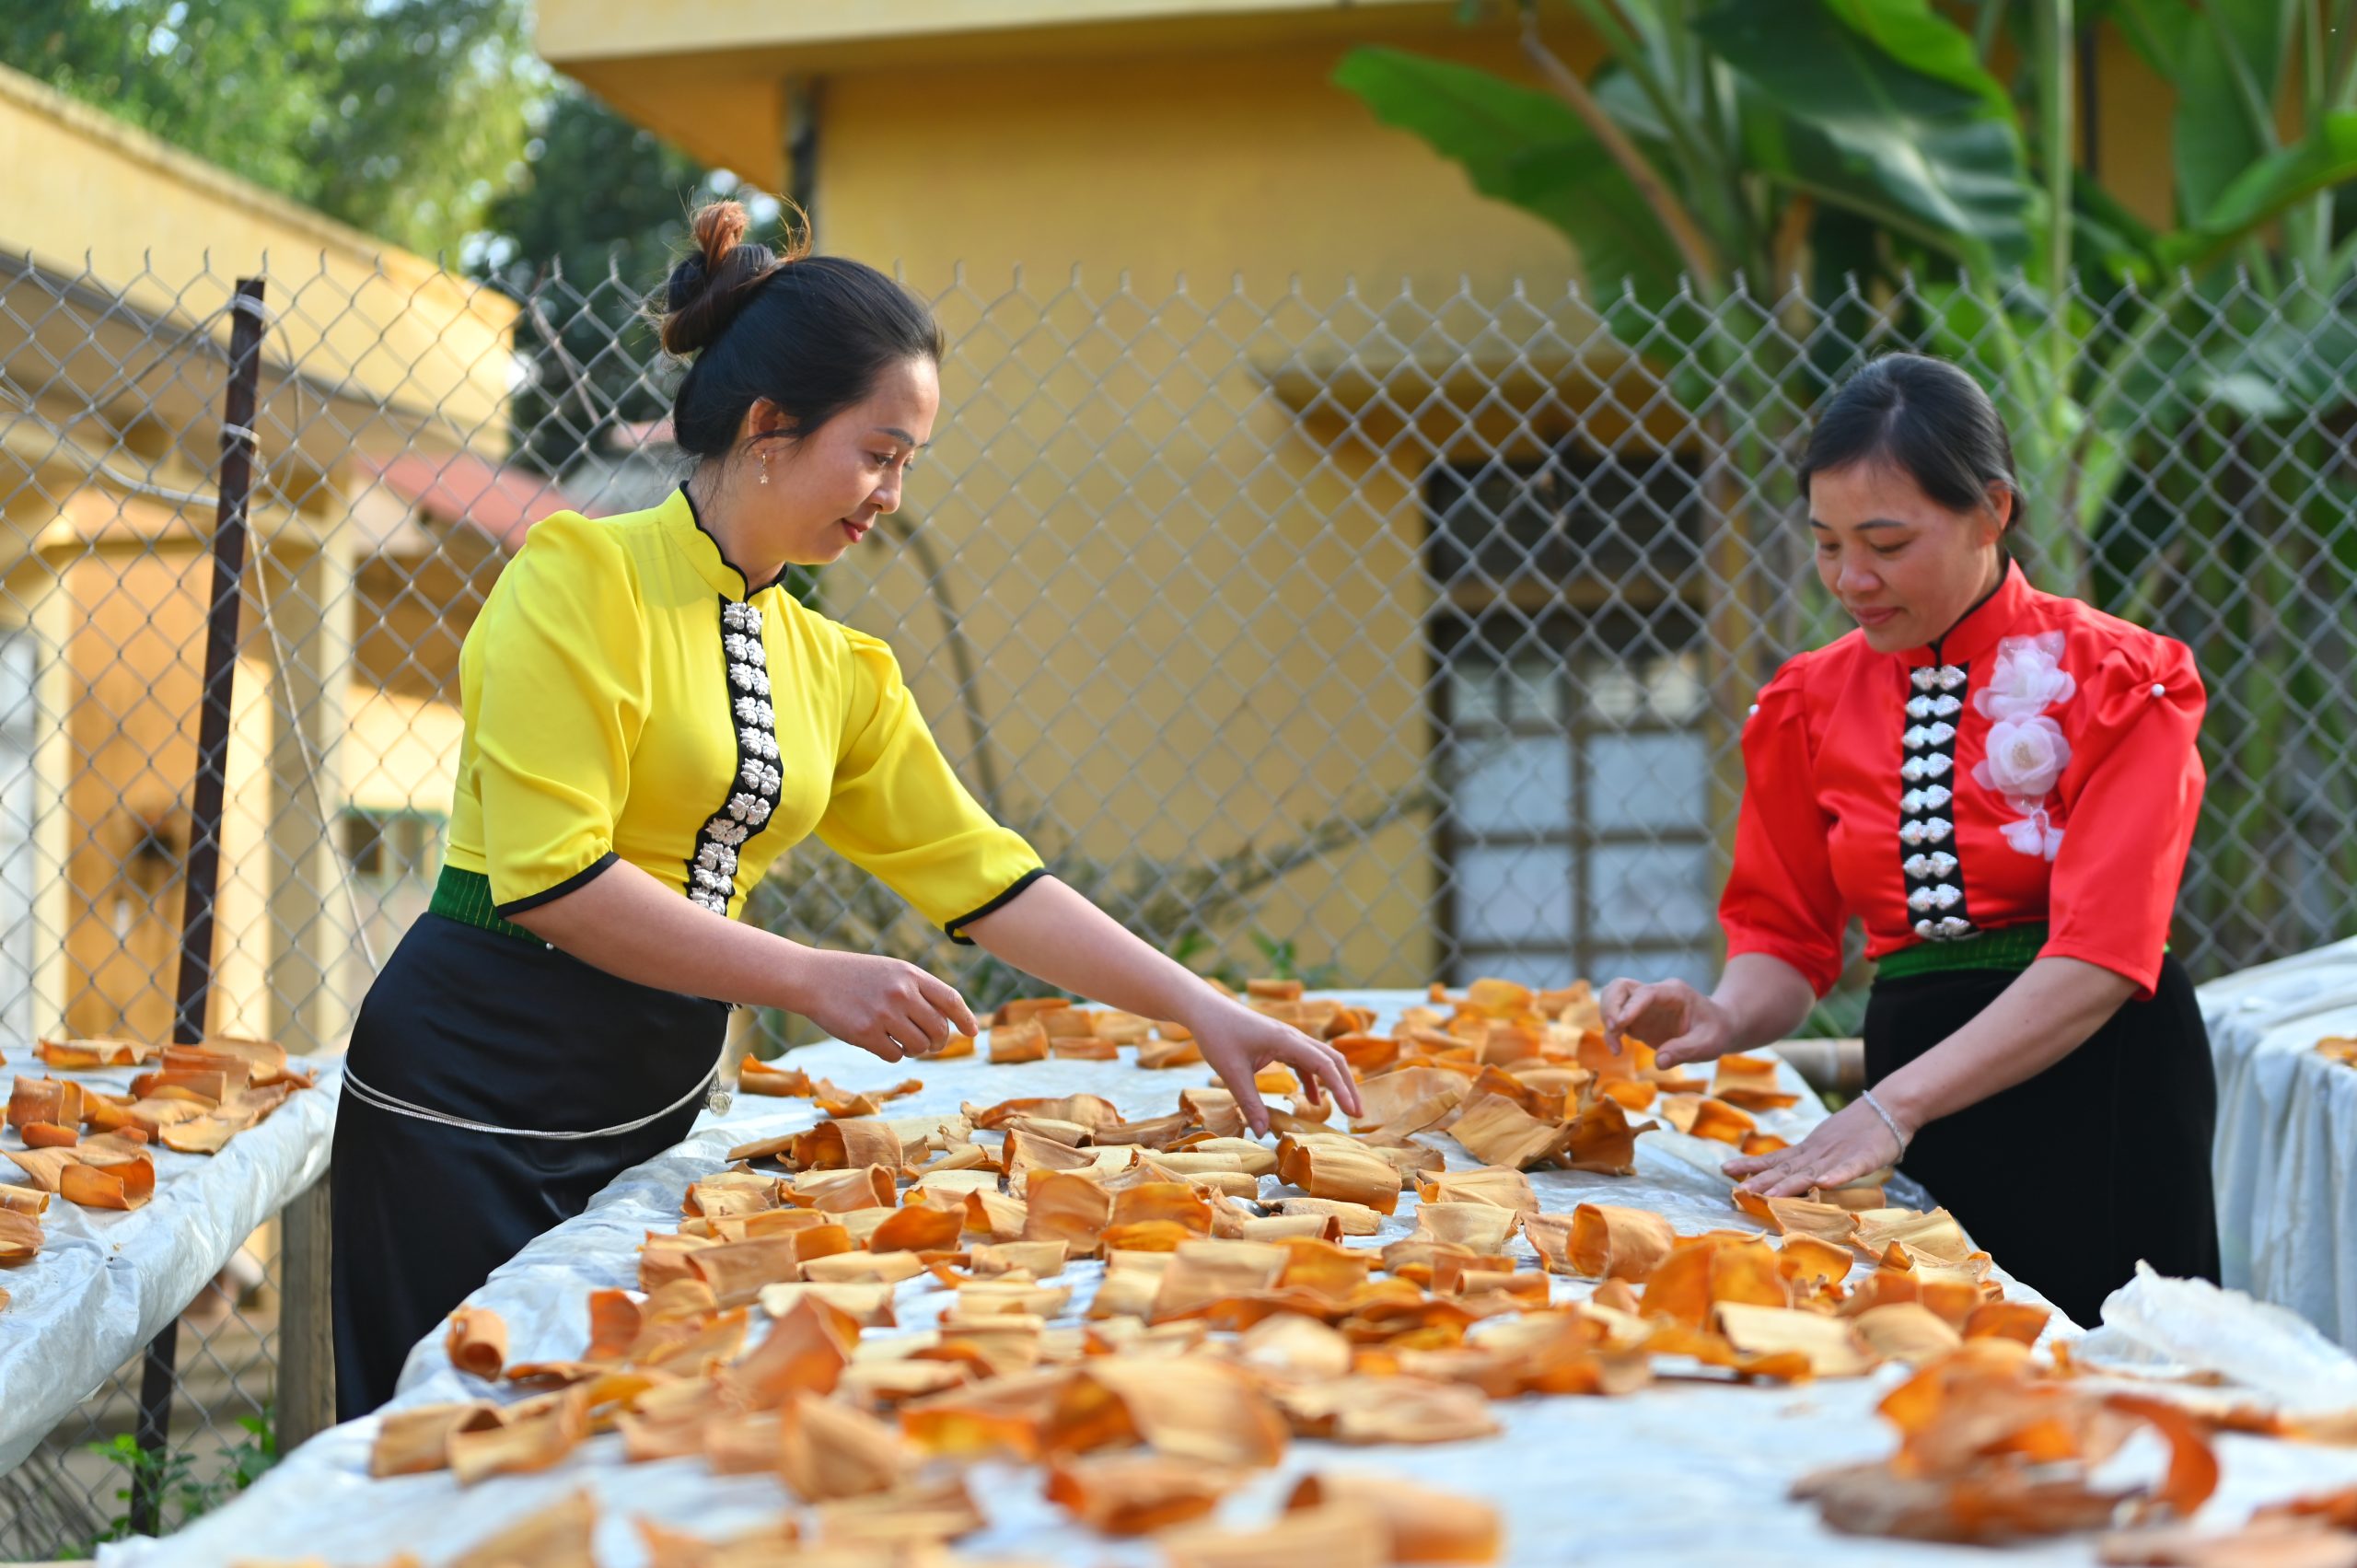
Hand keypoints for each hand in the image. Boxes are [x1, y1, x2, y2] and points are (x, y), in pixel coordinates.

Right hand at [788, 950, 977, 1063]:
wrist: (813, 978)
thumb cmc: (854, 975)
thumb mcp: (891, 971)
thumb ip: (918, 990)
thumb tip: (948, 1020)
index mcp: (910, 974)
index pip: (950, 999)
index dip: (965, 1018)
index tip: (973, 1033)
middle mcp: (901, 993)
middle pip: (938, 1029)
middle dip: (938, 1041)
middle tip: (931, 1044)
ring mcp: (883, 1014)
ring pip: (919, 1046)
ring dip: (916, 1049)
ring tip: (903, 1041)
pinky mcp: (865, 1034)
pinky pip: (895, 1055)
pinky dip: (893, 1053)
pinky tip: (881, 1042)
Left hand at [1190, 1000, 1362, 1136]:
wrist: (1205, 1010)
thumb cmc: (1217, 1035)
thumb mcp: (1231, 1072)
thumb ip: (1249, 1102)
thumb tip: (1263, 1133)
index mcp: (1286, 1041)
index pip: (1324, 1064)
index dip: (1341, 1089)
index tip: (1352, 1112)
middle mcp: (1293, 1037)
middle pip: (1332, 1060)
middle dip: (1348, 1086)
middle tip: (1357, 1114)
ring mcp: (1288, 1039)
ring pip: (1321, 1059)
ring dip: (1334, 1082)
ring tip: (1344, 1109)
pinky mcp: (1280, 1043)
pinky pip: (1306, 1061)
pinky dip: (1314, 1080)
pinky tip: (1314, 1099)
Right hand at [1599, 977, 1736, 1068]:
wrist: (1719, 1027)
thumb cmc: (1717, 1031)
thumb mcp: (1708, 1043)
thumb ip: (1685, 1050)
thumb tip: (1660, 1062)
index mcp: (1674, 992)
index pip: (1645, 993)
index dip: (1630, 1006)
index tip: (1620, 1025)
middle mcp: (1655, 994)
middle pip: (1620, 987)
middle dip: (1611, 1007)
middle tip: (1615, 1031)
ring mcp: (1644, 1005)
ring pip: (1613, 998)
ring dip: (1607, 1018)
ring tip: (1615, 1045)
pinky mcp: (1638, 1019)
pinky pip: (1616, 1018)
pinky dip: (1611, 1032)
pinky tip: (1618, 1050)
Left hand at [1721, 1096, 1906, 1196]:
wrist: (1889, 1107)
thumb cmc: (1858, 1129)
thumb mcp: (1826, 1144)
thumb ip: (1808, 1160)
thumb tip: (1785, 1174)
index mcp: (1809, 1150)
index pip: (1775, 1159)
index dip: (1751, 1165)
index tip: (1725, 1170)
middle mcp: (1818, 1152)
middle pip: (1786, 1168)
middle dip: (1762, 1180)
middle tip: (1738, 1190)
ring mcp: (1839, 1155)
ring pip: (1811, 1172)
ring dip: (1789, 1184)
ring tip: (1768, 1194)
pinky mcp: (1863, 1158)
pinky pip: (1849, 1169)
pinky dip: (1837, 1176)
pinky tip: (1824, 1184)